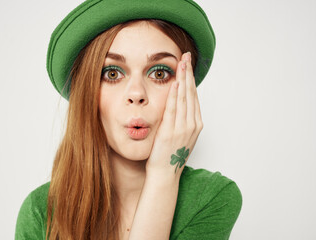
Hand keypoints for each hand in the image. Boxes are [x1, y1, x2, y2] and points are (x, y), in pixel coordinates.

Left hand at [146, 52, 203, 176]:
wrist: (165, 173)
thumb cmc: (169, 155)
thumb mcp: (179, 135)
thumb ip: (179, 119)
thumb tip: (176, 104)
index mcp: (195, 124)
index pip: (194, 96)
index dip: (191, 79)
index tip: (188, 65)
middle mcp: (192, 124)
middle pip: (191, 94)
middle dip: (188, 73)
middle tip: (187, 56)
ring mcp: (183, 128)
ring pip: (184, 98)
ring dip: (183, 79)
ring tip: (182, 63)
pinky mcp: (171, 131)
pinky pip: (174, 109)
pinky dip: (175, 95)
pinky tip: (176, 83)